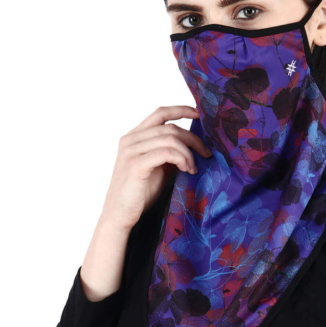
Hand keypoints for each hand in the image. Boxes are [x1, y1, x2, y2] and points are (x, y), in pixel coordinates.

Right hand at [99, 105, 211, 231]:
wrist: (119, 216)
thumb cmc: (140, 194)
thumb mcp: (159, 168)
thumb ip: (170, 152)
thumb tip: (194, 144)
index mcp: (134, 137)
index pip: (160, 114)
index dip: (182, 110)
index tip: (200, 115)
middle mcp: (130, 139)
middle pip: (170, 127)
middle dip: (193, 138)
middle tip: (206, 153)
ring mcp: (131, 151)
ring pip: (170, 138)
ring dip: (188, 152)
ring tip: (194, 167)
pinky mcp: (135, 165)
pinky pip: (166, 152)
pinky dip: (181, 158)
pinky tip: (187, 169)